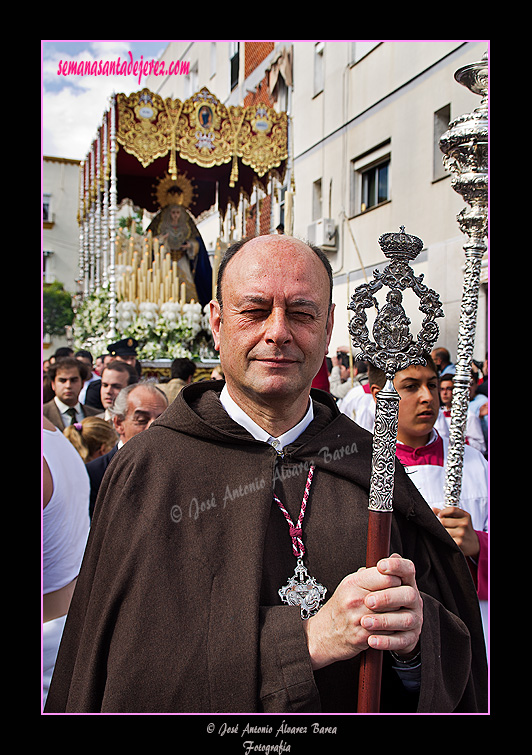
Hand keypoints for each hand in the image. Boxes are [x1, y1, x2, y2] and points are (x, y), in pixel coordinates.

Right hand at [303, 554, 422, 669]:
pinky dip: (393, 630)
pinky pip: (388, 633)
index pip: (386, 576)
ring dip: (398, 615)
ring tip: (395, 613)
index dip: (396, 579)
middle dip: (400, 597)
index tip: (396, 583)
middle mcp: (355, 599)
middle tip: (400, 599)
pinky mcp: (363, 637)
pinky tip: (389, 627)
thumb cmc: (342, 606)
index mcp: (353, 583)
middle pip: (392, 595)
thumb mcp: (352, 584)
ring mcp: (359, 619)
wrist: (324, 633)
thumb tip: (394, 559)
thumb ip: (372, 573)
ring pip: (393, 615)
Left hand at [433, 506, 479, 557]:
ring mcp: (462, 533)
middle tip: (443, 526)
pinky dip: (444, 538)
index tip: (439, 515)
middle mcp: (465, 523)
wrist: (474, 544)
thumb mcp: (459, 519)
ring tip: (446, 533)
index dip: (443, 512)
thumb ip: (446, 513)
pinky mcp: (459, 542)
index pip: (452, 510)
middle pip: (443, 521)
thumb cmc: (464, 529)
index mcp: (465, 516)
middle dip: (440, 524)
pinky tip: (448, 539)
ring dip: (442, 532)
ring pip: (443, 530)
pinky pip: (445, 538)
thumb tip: (433, 509)